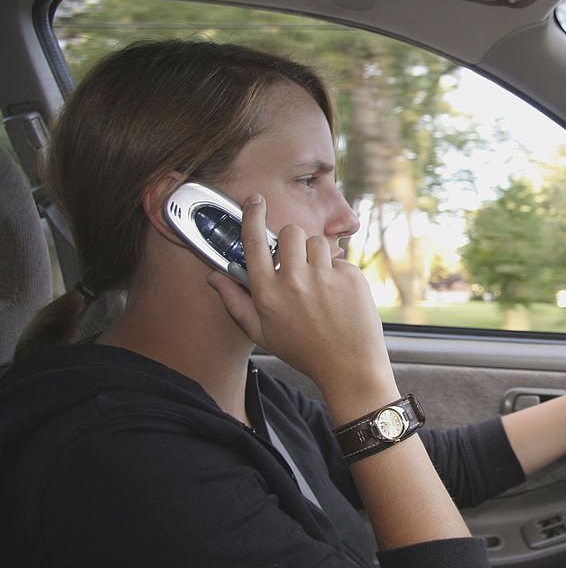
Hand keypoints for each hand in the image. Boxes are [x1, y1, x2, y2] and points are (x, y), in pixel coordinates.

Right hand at [206, 194, 397, 418]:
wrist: (349, 366)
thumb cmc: (303, 350)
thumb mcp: (261, 332)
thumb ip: (235, 302)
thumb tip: (213, 277)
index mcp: (268, 293)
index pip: (255, 242)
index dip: (253, 216)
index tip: (255, 201)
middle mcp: (294, 281)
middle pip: (291, 233)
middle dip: (293, 242)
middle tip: (298, 263)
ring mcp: (325, 277)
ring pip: (317, 242)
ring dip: (317, 256)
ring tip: (319, 283)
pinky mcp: (350, 276)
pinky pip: (340, 259)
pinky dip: (338, 273)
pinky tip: (339, 296)